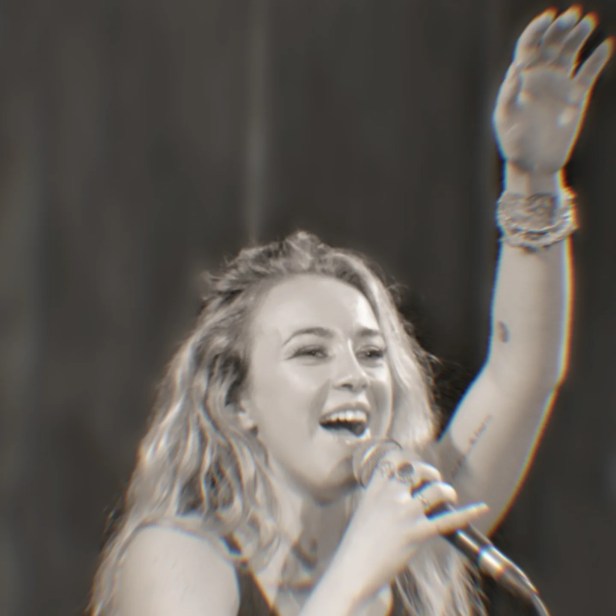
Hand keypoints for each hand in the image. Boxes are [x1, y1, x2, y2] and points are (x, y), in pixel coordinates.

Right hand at [327, 451, 487, 607]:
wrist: (352, 570)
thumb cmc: (357, 547)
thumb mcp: (364, 513)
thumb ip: (381, 500)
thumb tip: (404, 495)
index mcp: (375, 489)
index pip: (394, 458)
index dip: (409, 457)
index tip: (416, 464)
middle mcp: (390, 496)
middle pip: (418, 470)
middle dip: (432, 474)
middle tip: (435, 484)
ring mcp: (403, 513)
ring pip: (435, 491)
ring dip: (447, 492)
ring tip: (449, 498)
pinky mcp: (415, 533)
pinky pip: (447, 520)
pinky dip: (467, 514)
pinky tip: (481, 508)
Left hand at [493, 7, 611, 174]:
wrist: (534, 163)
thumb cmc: (514, 143)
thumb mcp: (506, 119)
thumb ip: (509, 95)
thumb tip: (516, 70)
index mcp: (521, 78)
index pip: (528, 45)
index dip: (537, 29)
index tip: (548, 18)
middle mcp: (540, 77)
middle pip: (551, 43)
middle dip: (561, 27)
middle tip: (573, 16)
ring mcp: (559, 85)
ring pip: (570, 52)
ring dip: (578, 35)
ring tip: (587, 22)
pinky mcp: (576, 96)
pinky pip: (588, 73)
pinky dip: (597, 59)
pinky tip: (605, 46)